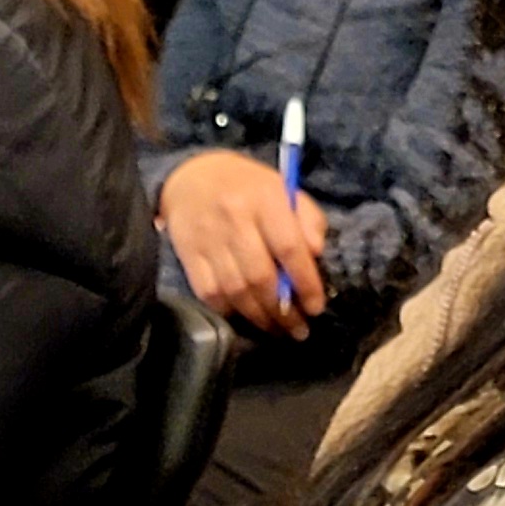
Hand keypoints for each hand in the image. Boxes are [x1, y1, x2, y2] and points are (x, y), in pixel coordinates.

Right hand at [158, 150, 328, 337]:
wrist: (190, 176)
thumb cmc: (248, 187)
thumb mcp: (284, 190)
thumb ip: (308, 219)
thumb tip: (317, 253)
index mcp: (265, 198)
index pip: (290, 247)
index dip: (306, 283)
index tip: (316, 307)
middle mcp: (234, 218)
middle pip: (261, 276)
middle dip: (283, 311)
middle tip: (298, 329)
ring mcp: (208, 238)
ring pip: (236, 290)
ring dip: (260, 317)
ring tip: (277, 329)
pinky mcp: (187, 254)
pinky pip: (209, 293)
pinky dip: (230, 311)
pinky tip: (245, 316)